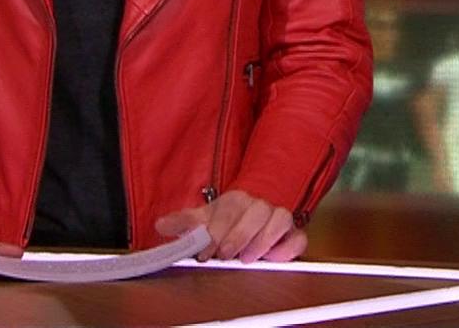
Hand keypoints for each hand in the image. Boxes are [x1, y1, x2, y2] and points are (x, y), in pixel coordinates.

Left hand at [153, 190, 306, 262]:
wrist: (255, 212)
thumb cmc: (228, 219)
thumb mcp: (204, 218)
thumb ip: (184, 222)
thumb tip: (161, 225)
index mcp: (238, 199)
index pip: (230, 210)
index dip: (217, 231)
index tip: (205, 251)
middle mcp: (261, 205)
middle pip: (256, 212)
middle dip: (238, 235)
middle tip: (224, 255)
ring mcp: (280, 218)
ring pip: (279, 221)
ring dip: (262, 241)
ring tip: (246, 258)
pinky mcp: (293, 235)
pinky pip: (297, 238)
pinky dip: (287, 248)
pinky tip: (272, 258)